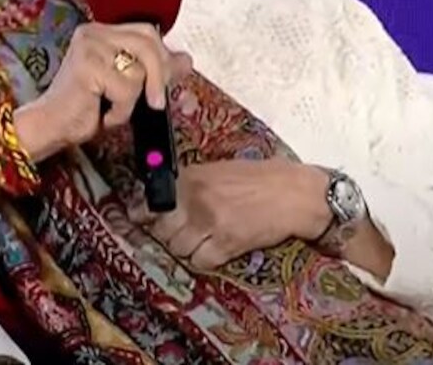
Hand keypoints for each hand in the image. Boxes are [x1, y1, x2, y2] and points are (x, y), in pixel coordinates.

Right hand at [17, 23, 191, 158]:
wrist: (52, 127)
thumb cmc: (86, 108)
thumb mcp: (126, 86)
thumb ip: (153, 71)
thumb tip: (186, 60)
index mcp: (101, 31)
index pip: (147, 31)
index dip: (164, 56)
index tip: (169, 82)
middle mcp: (93, 33)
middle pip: (148, 43)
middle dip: (159, 75)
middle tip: (155, 102)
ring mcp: (90, 48)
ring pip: (140, 70)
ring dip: (133, 100)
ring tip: (111, 108)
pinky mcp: (89, 67)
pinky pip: (127, 89)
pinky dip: (122, 110)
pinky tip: (103, 114)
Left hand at [130, 159, 329, 269]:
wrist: (295, 192)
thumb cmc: (259, 178)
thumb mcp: (219, 171)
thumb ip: (190, 184)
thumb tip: (160, 200)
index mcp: (192, 178)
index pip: (151, 202)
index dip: (142, 215)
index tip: (138, 220)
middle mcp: (196, 200)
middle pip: (162, 230)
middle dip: (167, 235)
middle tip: (180, 232)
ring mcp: (211, 223)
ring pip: (178, 248)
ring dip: (186, 248)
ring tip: (201, 241)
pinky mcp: (228, 244)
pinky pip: (201, 261)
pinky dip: (204, 260)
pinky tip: (215, 250)